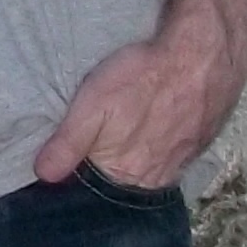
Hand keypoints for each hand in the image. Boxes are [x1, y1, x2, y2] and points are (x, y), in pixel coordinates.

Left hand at [34, 12, 246, 192]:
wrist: (203, 54)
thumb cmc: (142, 78)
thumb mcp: (92, 105)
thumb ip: (68, 144)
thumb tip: (43, 176)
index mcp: (130, 173)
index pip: (100, 191)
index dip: (85, 176)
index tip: (73, 163)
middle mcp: (160, 176)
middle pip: (127, 182)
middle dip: (110, 169)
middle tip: (101, 141)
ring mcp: (184, 159)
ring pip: (152, 168)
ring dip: (137, 157)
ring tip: (126, 133)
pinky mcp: (200, 141)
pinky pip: (174, 152)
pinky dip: (160, 144)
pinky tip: (154, 126)